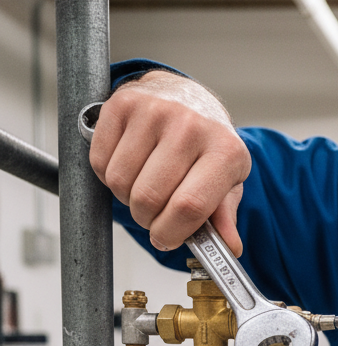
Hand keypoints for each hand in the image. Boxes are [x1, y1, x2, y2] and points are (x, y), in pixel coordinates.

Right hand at [88, 71, 250, 255]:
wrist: (186, 96)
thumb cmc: (208, 145)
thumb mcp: (227, 181)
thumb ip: (224, 216)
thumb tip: (229, 249)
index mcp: (225, 150)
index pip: (189, 206)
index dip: (171, 232)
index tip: (165, 240)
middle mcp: (191, 126)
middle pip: (150, 198)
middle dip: (147, 220)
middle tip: (154, 216)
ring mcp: (154, 111)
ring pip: (121, 182)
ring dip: (127, 199)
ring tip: (144, 189)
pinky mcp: (121, 104)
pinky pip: (101, 162)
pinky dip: (109, 177)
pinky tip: (130, 169)